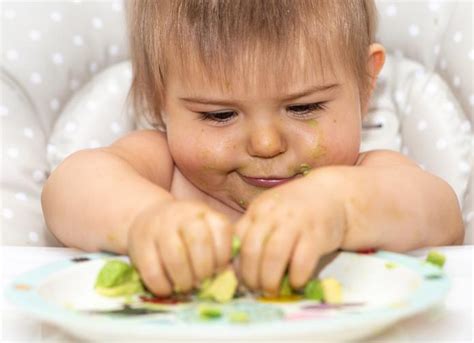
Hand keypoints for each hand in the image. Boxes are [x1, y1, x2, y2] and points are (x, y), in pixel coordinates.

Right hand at [128, 200, 232, 295]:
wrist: (150, 218)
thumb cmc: (185, 234)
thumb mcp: (206, 232)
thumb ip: (219, 250)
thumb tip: (228, 277)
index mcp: (204, 213)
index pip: (222, 229)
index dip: (223, 255)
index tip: (218, 269)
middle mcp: (182, 214)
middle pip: (199, 241)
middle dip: (204, 269)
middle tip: (201, 281)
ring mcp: (159, 226)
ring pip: (175, 257)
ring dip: (184, 279)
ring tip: (185, 286)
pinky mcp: (140, 243)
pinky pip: (152, 270)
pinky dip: (162, 286)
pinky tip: (167, 288)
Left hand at [235, 172, 346, 294]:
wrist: (333, 195)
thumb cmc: (297, 210)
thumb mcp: (271, 212)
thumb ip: (255, 232)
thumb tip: (237, 266)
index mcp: (259, 209)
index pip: (238, 237)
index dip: (236, 262)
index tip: (239, 278)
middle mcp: (274, 214)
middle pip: (252, 248)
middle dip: (250, 275)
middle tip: (255, 289)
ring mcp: (296, 222)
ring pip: (273, 255)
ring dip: (269, 279)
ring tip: (271, 290)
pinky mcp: (317, 234)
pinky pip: (302, 260)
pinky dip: (296, 276)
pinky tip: (295, 283)